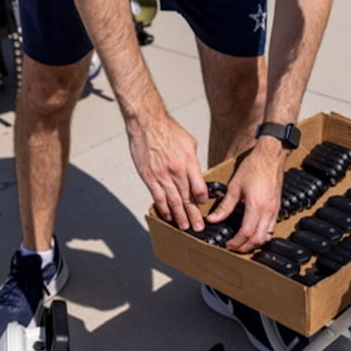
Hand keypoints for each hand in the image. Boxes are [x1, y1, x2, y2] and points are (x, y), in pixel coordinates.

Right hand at [127, 114, 208, 230]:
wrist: (147, 123)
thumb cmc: (168, 130)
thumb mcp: (189, 143)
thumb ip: (194, 161)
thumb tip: (198, 174)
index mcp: (189, 162)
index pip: (199, 189)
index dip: (202, 201)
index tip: (203, 206)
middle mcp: (177, 171)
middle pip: (187, 199)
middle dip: (194, 215)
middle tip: (198, 227)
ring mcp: (162, 175)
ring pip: (173, 202)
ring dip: (180, 217)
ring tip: (185, 227)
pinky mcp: (149, 177)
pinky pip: (158, 197)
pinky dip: (163, 209)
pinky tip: (168, 216)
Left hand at [206, 140, 284, 252]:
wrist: (270, 157)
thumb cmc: (254, 167)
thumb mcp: (235, 187)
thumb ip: (225, 206)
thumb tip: (213, 219)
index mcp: (256, 206)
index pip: (246, 233)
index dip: (236, 242)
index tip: (228, 243)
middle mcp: (268, 211)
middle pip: (258, 240)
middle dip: (245, 247)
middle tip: (234, 247)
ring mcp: (275, 211)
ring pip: (266, 236)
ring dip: (254, 243)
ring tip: (243, 242)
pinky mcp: (277, 208)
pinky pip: (271, 228)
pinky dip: (262, 235)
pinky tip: (254, 232)